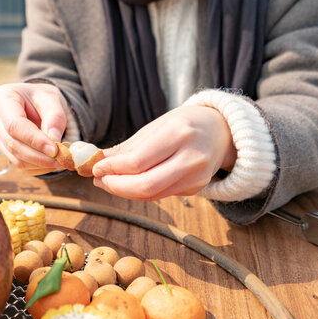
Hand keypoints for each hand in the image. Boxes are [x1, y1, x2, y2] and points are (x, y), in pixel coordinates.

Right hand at [0, 82, 67, 174]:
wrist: (35, 103)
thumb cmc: (42, 98)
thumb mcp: (52, 99)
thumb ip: (55, 117)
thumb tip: (54, 139)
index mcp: (1, 98)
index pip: (14, 125)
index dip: (34, 140)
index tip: (55, 149)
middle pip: (13, 144)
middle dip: (39, 156)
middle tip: (63, 159)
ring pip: (16, 158)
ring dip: (40, 163)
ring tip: (62, 160)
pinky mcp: (2, 149)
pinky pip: (19, 164)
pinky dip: (38, 166)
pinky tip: (52, 162)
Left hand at [91, 106, 236, 200]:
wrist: (222, 131)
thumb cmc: (184, 124)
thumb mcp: (156, 126)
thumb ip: (127, 147)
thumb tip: (96, 162)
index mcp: (179, 133)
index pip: (138, 161)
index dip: (112, 168)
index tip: (95, 168)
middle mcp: (191, 157)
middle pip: (145, 185)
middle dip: (116, 185)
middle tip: (99, 180)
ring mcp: (196, 177)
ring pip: (151, 194)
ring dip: (124, 191)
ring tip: (108, 182)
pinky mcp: (196, 188)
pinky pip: (160, 194)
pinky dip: (139, 192)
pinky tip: (128, 183)